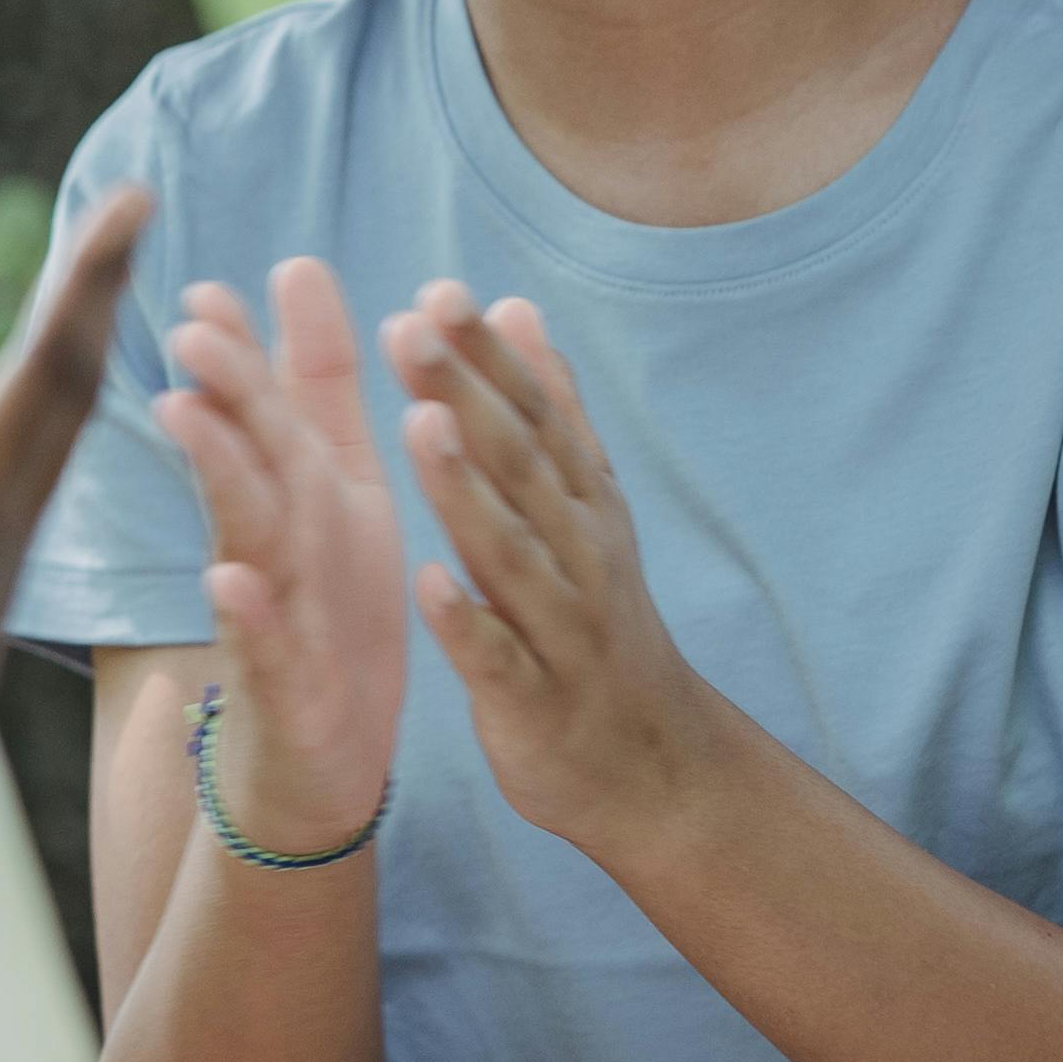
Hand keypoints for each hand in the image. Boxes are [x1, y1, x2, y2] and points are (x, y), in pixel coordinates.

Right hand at [153, 257, 407, 852]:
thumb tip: (297, 269)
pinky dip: (248, 614)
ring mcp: (268, 617)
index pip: (264, 407)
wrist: (321, 769)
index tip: (210, 285)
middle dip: (222, 390)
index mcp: (298, 496)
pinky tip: (230, 580)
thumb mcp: (338, 487)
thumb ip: (315, 388)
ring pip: (243, 533)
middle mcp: (270, 544)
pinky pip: (264, 648)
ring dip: (218, 474)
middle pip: (244, 456)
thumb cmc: (328, 614)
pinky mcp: (281, 692)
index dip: (242, 347)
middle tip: (192, 328)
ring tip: (192, 417)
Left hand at [385, 284, 722, 858]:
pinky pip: (499, 660)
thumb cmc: (598, 624)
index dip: (487, 357)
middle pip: (519, 467)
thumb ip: (551, 412)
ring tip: (418, 425)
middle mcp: (578, 556)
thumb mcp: (586, 508)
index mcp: (581, 506)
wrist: (655, 769)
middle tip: (407, 329)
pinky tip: (427, 586)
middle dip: (465, 396)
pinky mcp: (534, 703)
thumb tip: (517, 309)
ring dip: (465, 490)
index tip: (438, 292)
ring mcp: (561, 630)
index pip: (534, 417)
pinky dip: (467, 623)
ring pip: (511, 552)